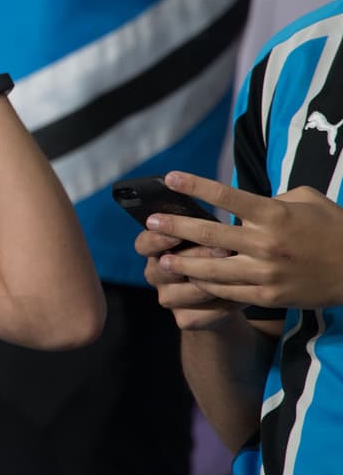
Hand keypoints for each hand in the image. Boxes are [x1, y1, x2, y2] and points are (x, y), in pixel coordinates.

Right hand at [135, 228, 241, 329]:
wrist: (227, 294)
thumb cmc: (218, 253)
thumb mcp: (211, 237)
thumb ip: (207, 230)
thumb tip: (220, 224)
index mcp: (155, 249)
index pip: (144, 244)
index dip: (157, 240)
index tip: (177, 235)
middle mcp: (156, 274)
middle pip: (165, 267)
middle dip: (196, 257)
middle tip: (224, 249)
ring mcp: (168, 297)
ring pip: (185, 292)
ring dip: (212, 283)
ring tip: (239, 274)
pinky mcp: (184, 319)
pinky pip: (202, 313)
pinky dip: (225, 304)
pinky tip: (241, 294)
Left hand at [144, 171, 342, 309]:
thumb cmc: (332, 227)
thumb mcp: (306, 200)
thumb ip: (270, 199)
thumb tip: (240, 204)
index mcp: (274, 214)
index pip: (226, 195)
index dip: (194, 186)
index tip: (169, 178)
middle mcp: (266, 243)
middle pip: (209, 233)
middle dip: (175, 227)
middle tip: (150, 222)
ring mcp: (266, 273)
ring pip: (211, 269)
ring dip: (183, 263)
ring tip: (162, 259)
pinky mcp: (267, 296)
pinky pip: (228, 292)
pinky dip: (207, 285)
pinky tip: (191, 279)